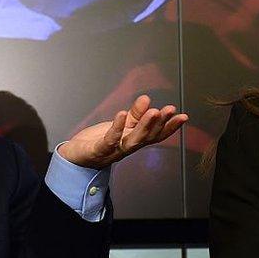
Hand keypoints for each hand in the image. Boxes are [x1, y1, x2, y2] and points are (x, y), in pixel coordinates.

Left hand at [57, 95, 187, 169]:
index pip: (156, 135)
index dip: (170, 127)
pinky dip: (116, 128)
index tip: (183, 117)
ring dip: (144, 126)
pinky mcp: (98, 151)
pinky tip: (122, 115)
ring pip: (132, 140)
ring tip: (153, 111)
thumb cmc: (99, 141)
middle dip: (158, 123)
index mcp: (134, 140)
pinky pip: (109, 140)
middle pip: (147, 137)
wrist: (75, 157)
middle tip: (168, 110)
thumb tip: (147, 100)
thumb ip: (134, 114)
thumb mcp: (121, 125)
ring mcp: (114, 150)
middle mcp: (127, 147)